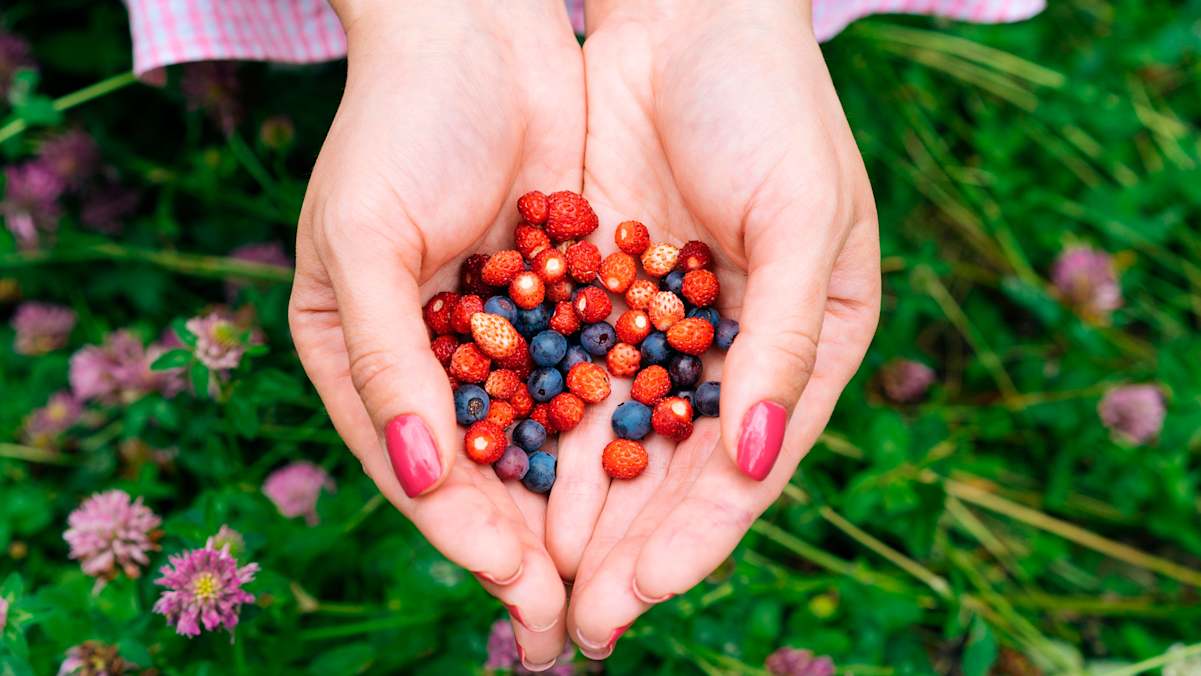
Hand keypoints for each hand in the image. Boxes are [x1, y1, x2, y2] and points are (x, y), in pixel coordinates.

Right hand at [288, 2, 582, 667]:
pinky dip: (621, 428)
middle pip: (492, 475)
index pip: (424, 471)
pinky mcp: (568, 296)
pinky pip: (596, 377)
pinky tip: (659, 478)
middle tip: (583, 624)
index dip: (471, 538)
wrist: (472, 27)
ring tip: (628, 579)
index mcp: (364, 361)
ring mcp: (507, 332)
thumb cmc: (394, 127)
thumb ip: (388, 367)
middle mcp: (436, 360)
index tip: (524, 594)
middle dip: (537, 550)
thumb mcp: (364, 244)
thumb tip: (430, 480)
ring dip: (587, 508)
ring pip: (550, 439)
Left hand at [544, 1, 880, 657]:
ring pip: (618, 436)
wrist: (690, 17)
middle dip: (629, 548)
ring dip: (580, 507)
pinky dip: (544, 431)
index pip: (749, 467)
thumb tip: (753, 463)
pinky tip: (509, 483)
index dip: (697, 538)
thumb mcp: (803, 220)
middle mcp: (736, 352)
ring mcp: (664, 327)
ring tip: (536, 578)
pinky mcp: (604, 294)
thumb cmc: (770, 106)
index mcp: (809, 348)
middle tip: (580, 622)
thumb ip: (784, 344)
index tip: (642, 596)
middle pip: (678, 471)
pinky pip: (573, 378)